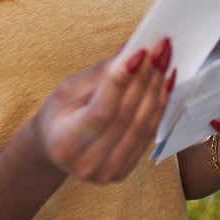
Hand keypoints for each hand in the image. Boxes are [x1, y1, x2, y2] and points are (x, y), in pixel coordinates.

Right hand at [35, 37, 174, 182]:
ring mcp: (109, 170)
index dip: (122, 81)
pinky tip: (164, 82)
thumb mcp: (67, 90)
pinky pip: (149, 133)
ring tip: (164, 61)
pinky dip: (160, 105)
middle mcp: (88, 163)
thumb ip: (100, 75)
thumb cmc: (59, 115)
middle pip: (127, 117)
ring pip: (143, 125)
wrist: (55, 148)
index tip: (140, 52)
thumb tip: (130, 53)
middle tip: (159, 49)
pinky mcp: (126, 168)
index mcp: (66, 143)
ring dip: (157, 89)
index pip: (101, 111)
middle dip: (146, 78)